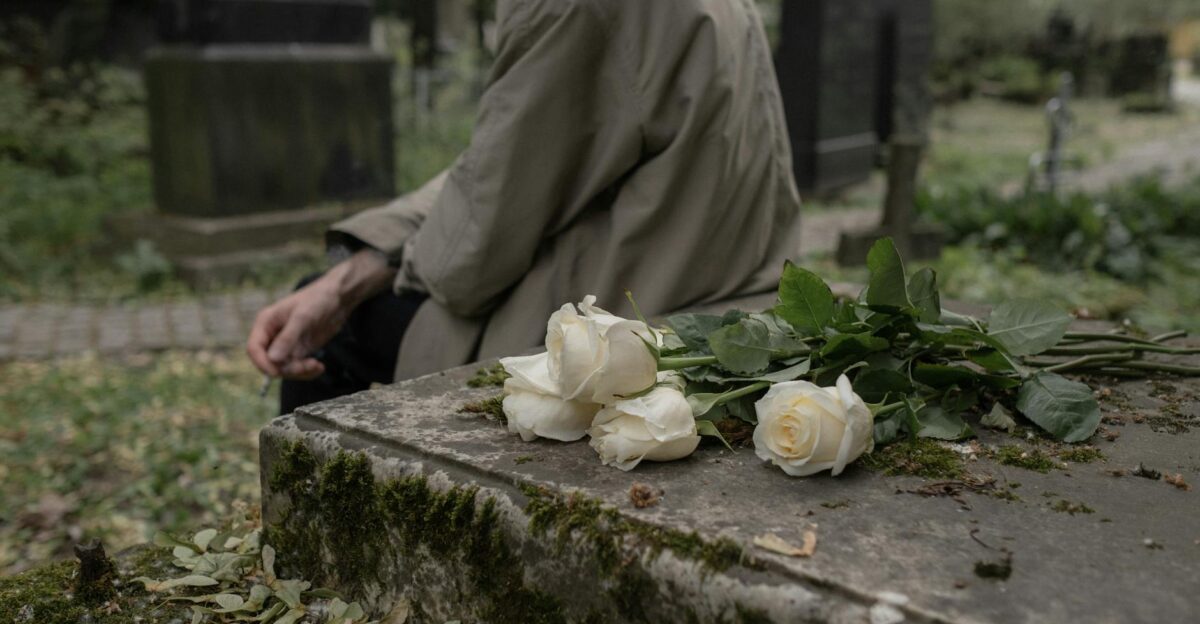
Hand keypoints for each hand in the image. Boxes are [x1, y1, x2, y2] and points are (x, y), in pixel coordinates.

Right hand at [247, 249, 396, 380]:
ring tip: (317, 366)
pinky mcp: (299, 350)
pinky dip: (307, 371)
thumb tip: (273, 359)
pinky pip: (297, 368)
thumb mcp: (302, 317)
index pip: (254, 348)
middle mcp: (273, 335)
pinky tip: (319, 367)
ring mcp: (286, 344)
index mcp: (266, 323)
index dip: (262, 363)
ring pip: (283, 368)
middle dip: (286, 369)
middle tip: (307, 366)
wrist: (338, 298)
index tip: (277, 373)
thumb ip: (287, 338)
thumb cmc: (318, 299)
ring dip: (299, 372)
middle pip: (269, 362)